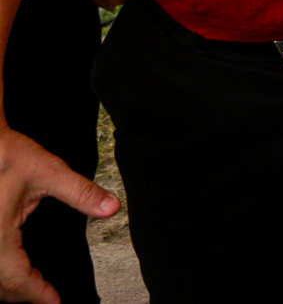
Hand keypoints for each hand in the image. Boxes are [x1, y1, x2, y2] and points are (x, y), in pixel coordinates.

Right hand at [0, 127, 116, 303]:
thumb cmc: (8, 154)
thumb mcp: (49, 172)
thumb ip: (81, 192)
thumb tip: (111, 207)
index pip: (16, 276)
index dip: (37, 293)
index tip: (55, 302)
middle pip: (0, 283)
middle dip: (25, 294)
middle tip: (49, 297)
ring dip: (10, 285)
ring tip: (36, 287)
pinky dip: (2, 273)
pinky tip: (17, 269)